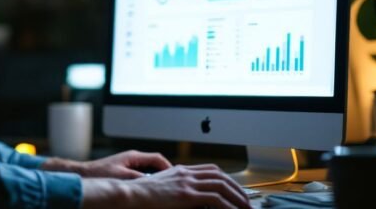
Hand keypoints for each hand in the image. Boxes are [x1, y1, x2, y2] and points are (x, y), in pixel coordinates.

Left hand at [40, 150, 170, 178]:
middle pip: (155, 164)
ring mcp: (129, 164)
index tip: (176, 177)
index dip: (169, 167)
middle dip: (165, 173)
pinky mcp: (125, 170)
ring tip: (162, 188)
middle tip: (172, 184)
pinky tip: (147, 190)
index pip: (158, 158)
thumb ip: (139, 179)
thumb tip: (153, 184)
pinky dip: (147, 181)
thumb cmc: (98, 173)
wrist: (84, 174)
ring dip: (156, 178)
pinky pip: (142, 174)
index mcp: (133, 156)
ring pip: (149, 170)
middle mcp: (133, 158)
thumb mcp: (122, 177)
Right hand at [82, 163, 250, 208]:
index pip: (211, 170)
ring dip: (237, 197)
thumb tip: (187, 197)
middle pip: (220, 175)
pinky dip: (228, 205)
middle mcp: (185, 173)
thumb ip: (175, 187)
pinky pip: (215, 198)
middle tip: (246, 200)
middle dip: (237, 188)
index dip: (226, 178)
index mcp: (180, 170)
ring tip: (246, 208)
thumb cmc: (139, 194)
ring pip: (222, 185)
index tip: (235, 189)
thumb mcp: (160, 186)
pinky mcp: (186, 195)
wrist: (129, 194)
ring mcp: (186, 183)